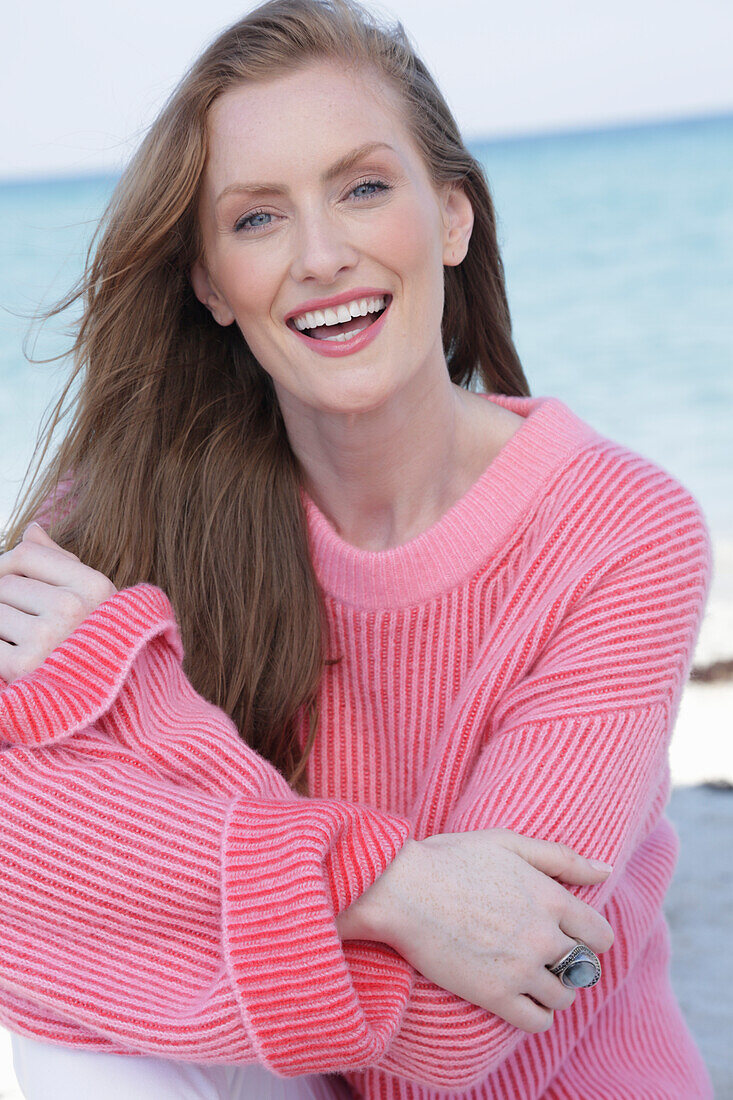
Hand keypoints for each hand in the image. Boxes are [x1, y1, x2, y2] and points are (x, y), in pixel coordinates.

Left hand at [0, 523, 116, 682]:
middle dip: (5, 599)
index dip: (6, 563)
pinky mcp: (24, 666)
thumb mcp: (90, 597)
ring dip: (0, 624)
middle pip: (5, 583)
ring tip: (22, 640)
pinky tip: (15, 657)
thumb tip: (31, 529)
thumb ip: (59, 561)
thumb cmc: (94, 641)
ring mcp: (48, 637)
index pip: (26, 554)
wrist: (108, 700)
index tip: (7, 578)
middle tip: (23, 620)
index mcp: (92, 586)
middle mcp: (72, 608)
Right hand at [336, 828, 613, 1032]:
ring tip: (533, 977)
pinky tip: (522, 999)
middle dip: (571, 963)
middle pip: (583, 968)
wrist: (402, 890)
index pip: (599, 935)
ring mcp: (521, 969)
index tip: (574, 936)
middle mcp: (543, 936)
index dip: (590, 938)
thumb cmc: (451, 860)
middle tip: (548, 956)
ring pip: (563, 997)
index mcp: (550, 897)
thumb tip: (606, 870)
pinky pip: (537, 1021)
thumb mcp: (508, 843)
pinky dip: (537, 1015)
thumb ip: (561, 858)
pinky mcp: (495, 995)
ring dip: (555, 990)